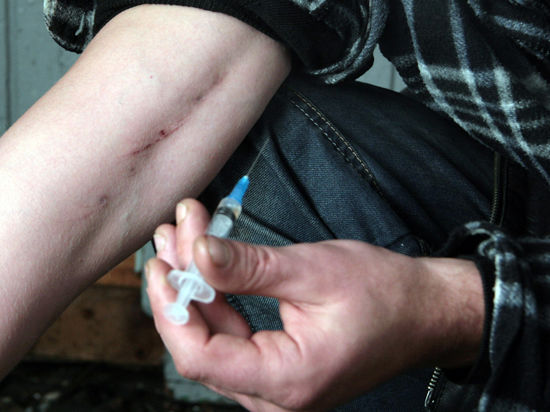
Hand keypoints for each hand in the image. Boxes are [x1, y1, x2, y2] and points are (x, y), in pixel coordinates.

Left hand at [146, 199, 483, 410]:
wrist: (426, 311)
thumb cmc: (384, 293)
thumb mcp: (313, 271)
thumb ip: (249, 267)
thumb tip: (197, 252)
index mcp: (286, 380)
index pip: (199, 357)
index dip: (171, 308)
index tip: (161, 263)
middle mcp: (276, 395)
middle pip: (202, 344)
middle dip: (183, 284)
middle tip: (174, 234)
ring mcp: (277, 383)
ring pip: (216, 337)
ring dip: (199, 285)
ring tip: (185, 236)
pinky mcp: (279, 364)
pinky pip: (235, 335)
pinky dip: (220, 296)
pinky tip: (207, 261)